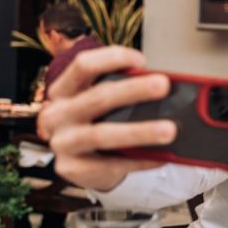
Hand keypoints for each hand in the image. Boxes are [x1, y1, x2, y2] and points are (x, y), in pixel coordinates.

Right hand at [38, 47, 177, 190]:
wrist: (81, 165)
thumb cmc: (98, 124)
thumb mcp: (104, 105)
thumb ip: (125, 93)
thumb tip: (167, 88)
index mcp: (64, 90)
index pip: (83, 65)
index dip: (112, 58)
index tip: (142, 60)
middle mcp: (57, 114)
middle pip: (97, 97)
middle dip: (133, 90)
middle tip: (163, 85)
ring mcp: (62, 143)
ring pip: (103, 135)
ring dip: (140, 131)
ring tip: (170, 130)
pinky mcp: (71, 169)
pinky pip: (112, 164)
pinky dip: (140, 160)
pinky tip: (162, 157)